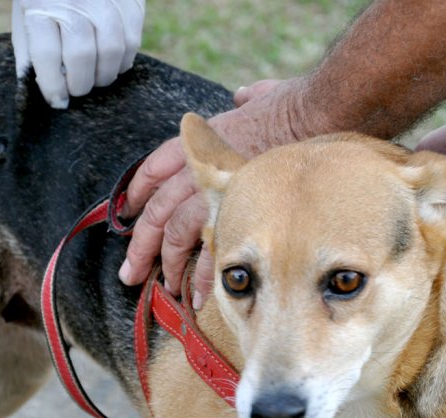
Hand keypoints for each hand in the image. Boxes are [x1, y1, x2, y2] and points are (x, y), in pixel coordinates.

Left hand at [11, 0, 144, 108]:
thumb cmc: (47, 0)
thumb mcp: (26, 17)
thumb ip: (30, 52)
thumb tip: (45, 91)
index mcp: (40, 4)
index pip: (47, 54)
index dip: (53, 86)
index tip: (57, 101)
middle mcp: (74, 0)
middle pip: (82, 55)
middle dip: (80, 84)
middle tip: (77, 89)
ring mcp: (105, 0)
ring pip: (112, 52)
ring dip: (103, 76)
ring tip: (94, 78)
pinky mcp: (130, 3)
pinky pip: (132, 43)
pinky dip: (122, 62)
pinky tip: (110, 62)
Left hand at [118, 78, 302, 306]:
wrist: (315, 115)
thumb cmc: (295, 106)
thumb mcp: (263, 95)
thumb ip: (250, 98)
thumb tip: (247, 96)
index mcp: (199, 142)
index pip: (155, 169)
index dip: (138, 193)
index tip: (130, 213)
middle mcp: (197, 168)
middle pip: (157, 211)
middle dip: (141, 245)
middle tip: (130, 272)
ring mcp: (213, 192)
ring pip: (175, 233)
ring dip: (168, 264)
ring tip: (167, 288)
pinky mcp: (236, 213)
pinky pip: (210, 250)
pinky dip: (204, 275)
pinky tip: (199, 294)